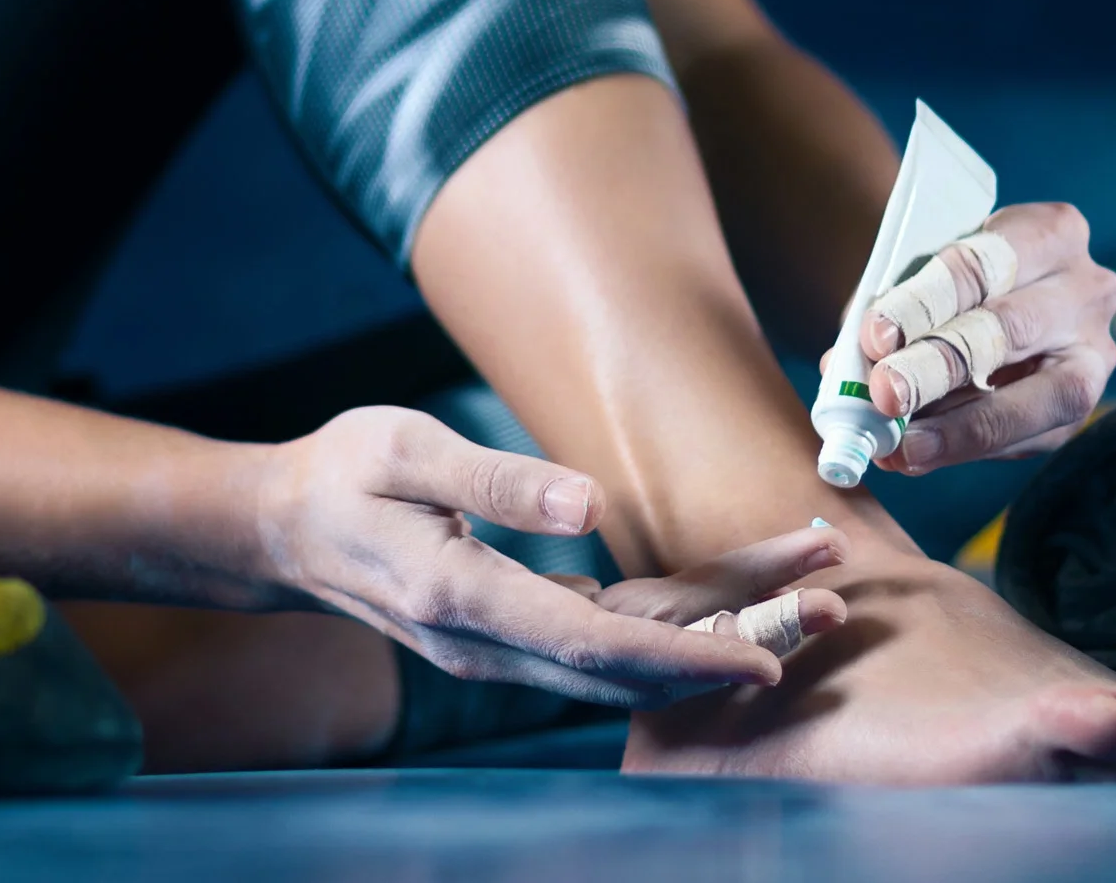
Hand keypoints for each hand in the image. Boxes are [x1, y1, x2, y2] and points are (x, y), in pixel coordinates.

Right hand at [253, 407, 843, 705]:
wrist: (285, 529)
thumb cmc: (342, 474)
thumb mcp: (402, 449)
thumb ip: (493, 481)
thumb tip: (587, 503)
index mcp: (465, 600)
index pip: (597, 645)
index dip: (689, 656)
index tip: (770, 656)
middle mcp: (492, 644)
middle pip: (634, 666)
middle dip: (738, 643)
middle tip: (830, 608)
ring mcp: (505, 648)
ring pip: (631, 660)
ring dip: (722, 634)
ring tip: (812, 592)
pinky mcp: (518, 631)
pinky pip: (611, 640)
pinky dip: (681, 624)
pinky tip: (739, 599)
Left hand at [825, 202, 1115, 473]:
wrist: (1000, 301)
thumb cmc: (955, 281)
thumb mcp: (925, 272)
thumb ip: (891, 310)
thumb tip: (843, 368)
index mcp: (1051, 232)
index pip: (984, 263)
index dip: (926, 301)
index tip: (874, 336)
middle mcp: (1087, 290)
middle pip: (1008, 329)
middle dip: (937, 367)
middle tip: (884, 395)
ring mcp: (1094, 352)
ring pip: (1035, 396)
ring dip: (956, 426)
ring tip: (897, 445)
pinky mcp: (1081, 408)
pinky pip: (1027, 437)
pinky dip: (964, 447)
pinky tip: (915, 455)